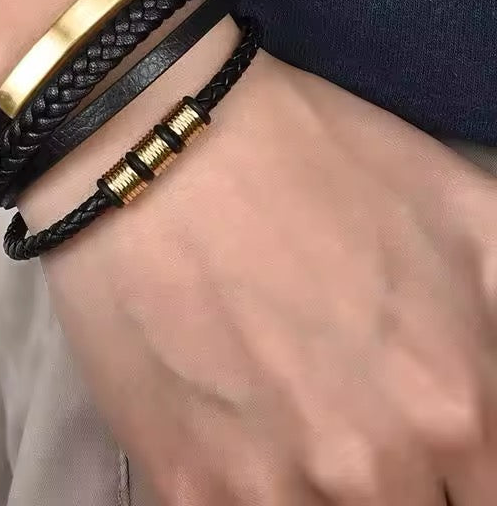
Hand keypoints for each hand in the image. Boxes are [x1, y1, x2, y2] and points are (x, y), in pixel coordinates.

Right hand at [20, 25, 496, 504]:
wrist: (157, 148)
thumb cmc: (307, 158)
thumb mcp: (461, 206)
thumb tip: (494, 390)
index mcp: (456, 403)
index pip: (488, 495)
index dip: (458, 468)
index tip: (414, 427)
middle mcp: (369, 466)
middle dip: (390, 473)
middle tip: (331, 395)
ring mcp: (267, 485)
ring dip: (309, 480)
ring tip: (276, 399)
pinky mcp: (183, 485)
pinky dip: (242, 481)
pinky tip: (227, 416)